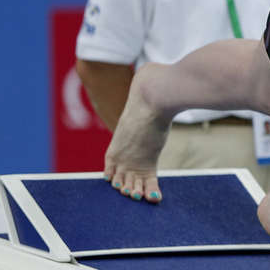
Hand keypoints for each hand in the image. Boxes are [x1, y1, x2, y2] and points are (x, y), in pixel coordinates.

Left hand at [103, 65, 169, 202]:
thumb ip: (147, 85)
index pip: (113, 162)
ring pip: (131, 183)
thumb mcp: (144, 89)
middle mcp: (122, 151)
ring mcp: (132, 158)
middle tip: (132, 193)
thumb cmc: (151, 86)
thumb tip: (156, 70)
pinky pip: (148, 183)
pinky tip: (154, 199)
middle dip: (125, 185)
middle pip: (119, 176)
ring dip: (136, 192)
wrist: (154, 92)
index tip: (122, 180)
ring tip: (139, 197)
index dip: (116, 172)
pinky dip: (151, 191)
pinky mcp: (146, 162)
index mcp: (119, 136)